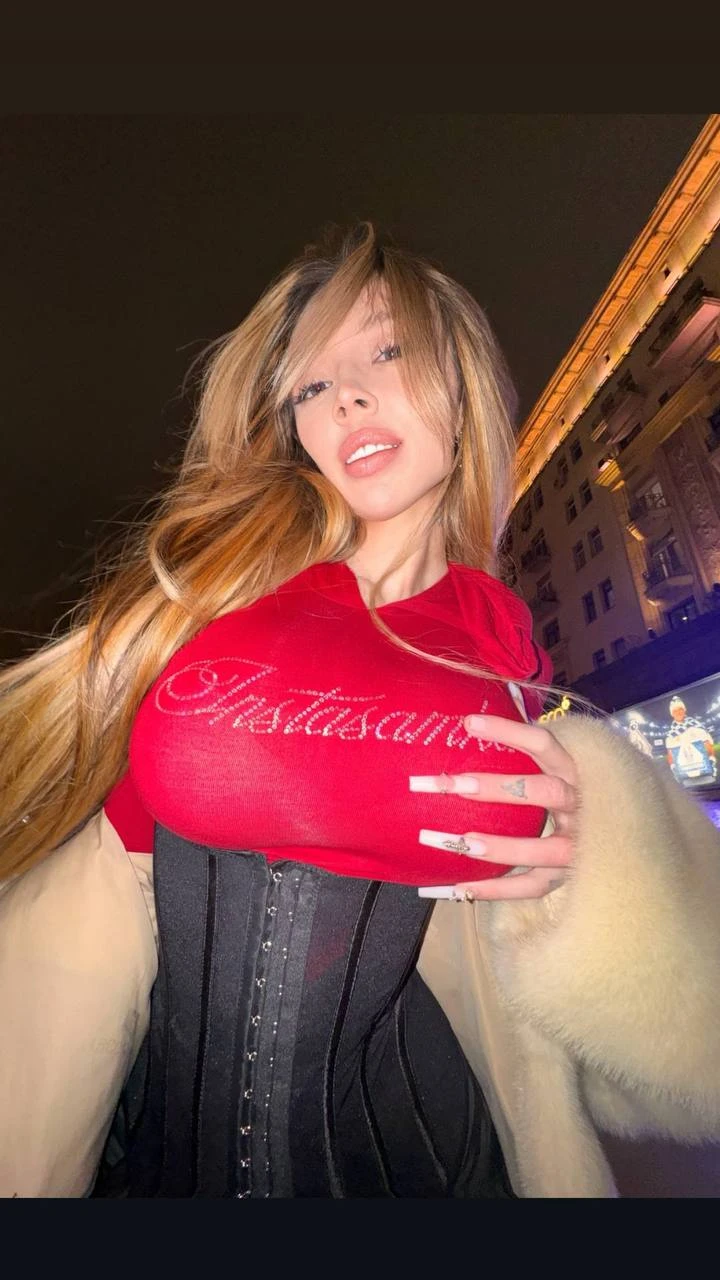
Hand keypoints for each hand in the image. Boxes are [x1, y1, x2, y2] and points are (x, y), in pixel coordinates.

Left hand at [412, 713, 577, 901]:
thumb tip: (474, 722)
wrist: (626, 835)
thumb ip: (529, 751)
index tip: (469, 724)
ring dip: (500, 846)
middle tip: (450, 784)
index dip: (509, 731)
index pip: (545, 744)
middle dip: (495, 787)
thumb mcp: (562, 767)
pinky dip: (496, 889)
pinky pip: (531, 887)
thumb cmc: (577, 790)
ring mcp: (579, 845)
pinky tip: (460, 888)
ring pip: (542, 848)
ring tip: (462, 842)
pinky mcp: (568, 876)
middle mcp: (582, 805)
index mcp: (577, 770)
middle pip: (543, 792)